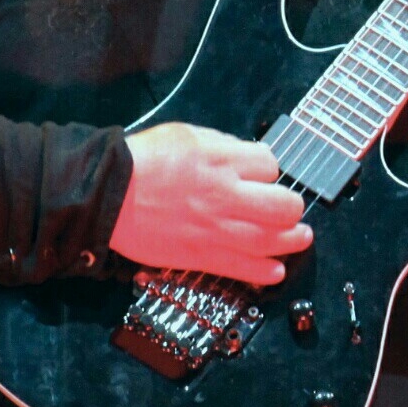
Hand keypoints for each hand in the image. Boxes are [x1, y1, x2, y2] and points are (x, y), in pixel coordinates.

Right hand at [110, 123, 309, 283]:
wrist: (107, 195)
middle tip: (290, 209)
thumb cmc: (144, 161)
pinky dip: (266, 271)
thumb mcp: (187, 135)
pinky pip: (244, 268)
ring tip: (300, 238)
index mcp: (220, 160)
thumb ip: (223, 145)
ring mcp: (215, 229)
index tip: (262, 176)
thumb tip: (251, 156)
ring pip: (272, 240)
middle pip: (283, 206)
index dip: (269, 170)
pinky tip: (276, 269)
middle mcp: (224, 195)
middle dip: (292, 207)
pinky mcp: (202, 256)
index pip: (270, 165)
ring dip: (293, 240)